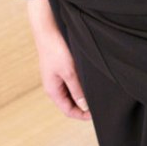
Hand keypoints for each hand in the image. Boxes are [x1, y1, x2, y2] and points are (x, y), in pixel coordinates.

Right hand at [26, 0, 90, 120]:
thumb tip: (84, 106)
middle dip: (83, 107)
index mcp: (53, 91)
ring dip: (82, 96)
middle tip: (99, 105)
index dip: (82, 115)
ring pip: (71, 93)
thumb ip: (77, 90)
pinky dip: (79, 86)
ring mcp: (56, 78)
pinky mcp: (59, 70)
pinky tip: (88, 81)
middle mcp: (53, 87)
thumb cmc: (56, 50)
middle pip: (69, 104)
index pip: (68, 111)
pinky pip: (70, 83)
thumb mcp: (70, 72)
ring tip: (95, 94)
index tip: (96, 114)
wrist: (47, 30)